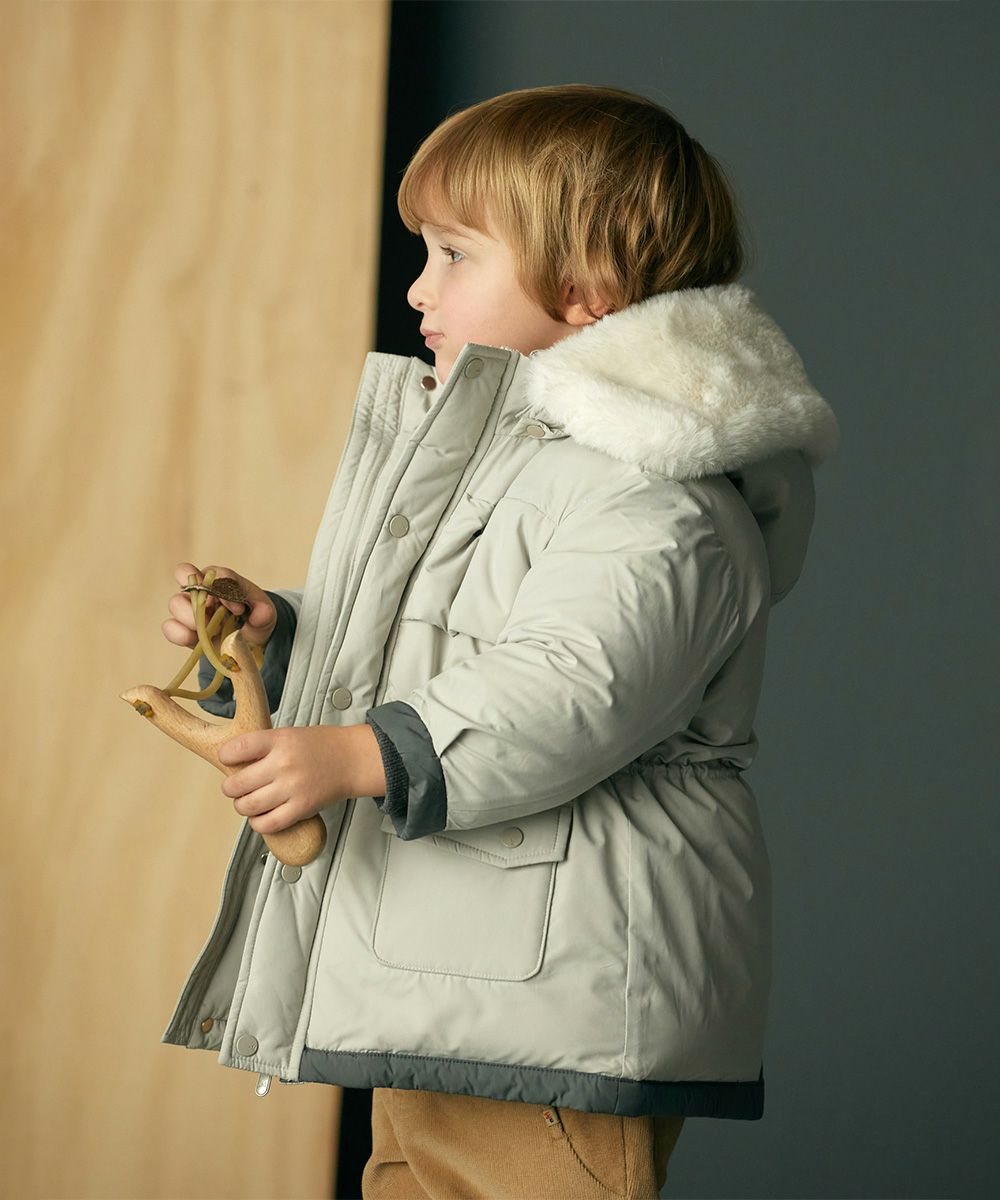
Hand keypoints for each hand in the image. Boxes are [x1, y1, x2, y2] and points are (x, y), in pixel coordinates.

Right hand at [163, 562, 275, 651]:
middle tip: (216, 615)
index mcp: (221, 578)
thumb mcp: (265, 615)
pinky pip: (170, 627)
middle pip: (184, 575)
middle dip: (200, 597)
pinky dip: (181, 634)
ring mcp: (189, 608)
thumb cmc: (254, 619)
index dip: (222, 588)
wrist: (247, 642)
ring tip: (210, 631)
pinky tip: (197, 641)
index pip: (214, 573)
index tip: (239, 609)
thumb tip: (261, 613)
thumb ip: (264, 612)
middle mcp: (201, 588)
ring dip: (191, 618)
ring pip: (175, 603)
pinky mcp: (183, 629)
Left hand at [218, 725, 387, 834]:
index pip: (238, 748)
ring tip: (247, 802)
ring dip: (241, 806)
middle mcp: (283, 764)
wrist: (352, 760)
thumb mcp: (289, 734)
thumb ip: (264, 748)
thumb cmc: (321, 746)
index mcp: (279, 740)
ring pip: (248, 806)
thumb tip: (234, 766)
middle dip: (230, 788)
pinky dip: (258, 823)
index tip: (227, 758)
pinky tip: (260, 816)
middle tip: (234, 787)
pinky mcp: (301, 808)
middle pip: (237, 784)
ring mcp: (292, 788)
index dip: (226, 756)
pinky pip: (268, 824)